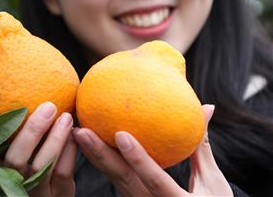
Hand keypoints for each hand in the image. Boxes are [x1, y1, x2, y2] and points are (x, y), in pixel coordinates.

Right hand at [0, 102, 76, 196]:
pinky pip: (62, 173)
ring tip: (65, 117)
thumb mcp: (10, 155)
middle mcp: (7, 187)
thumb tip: (8, 91)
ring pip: (41, 167)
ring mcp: (32, 195)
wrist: (49, 195)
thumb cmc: (27, 165)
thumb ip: (6, 133)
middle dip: (32, 131)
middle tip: (48, 107)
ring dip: (55, 139)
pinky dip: (69, 151)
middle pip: (14, 160)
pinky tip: (74, 134)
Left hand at [73, 104, 232, 196]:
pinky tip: (84, 142)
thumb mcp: (212, 181)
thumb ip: (201, 146)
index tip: (121, 135)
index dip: (138, 158)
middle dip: (99, 154)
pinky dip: (99, 161)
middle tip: (81, 130)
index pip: (154, 179)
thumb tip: (207, 107)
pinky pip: (112, 179)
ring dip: (93, 156)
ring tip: (75, 131)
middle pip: (121, 178)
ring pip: (112, 178)